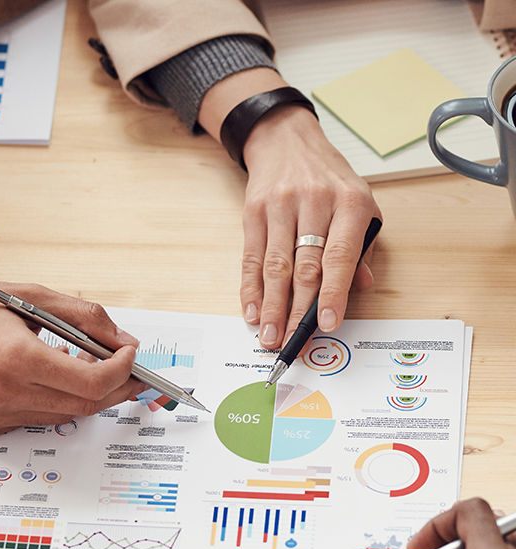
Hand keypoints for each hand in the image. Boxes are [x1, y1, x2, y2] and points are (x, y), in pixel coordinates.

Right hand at [0, 279, 145, 439]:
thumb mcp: (30, 295)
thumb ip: (85, 317)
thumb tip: (123, 341)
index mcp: (15, 357)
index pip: (92, 382)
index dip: (122, 371)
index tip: (130, 356)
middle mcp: (2, 394)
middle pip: (84, 406)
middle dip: (116, 388)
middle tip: (128, 371)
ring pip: (62, 417)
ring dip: (85, 395)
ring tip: (88, 368)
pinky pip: (33, 422)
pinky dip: (52, 403)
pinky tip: (49, 380)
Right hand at [198, 69, 379, 350]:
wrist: (287, 141)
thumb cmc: (330, 180)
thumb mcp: (360, 204)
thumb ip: (362, 248)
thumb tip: (361, 287)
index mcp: (350, 203)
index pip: (340, 256)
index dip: (333, 293)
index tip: (328, 324)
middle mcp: (315, 202)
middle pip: (304, 267)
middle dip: (297, 310)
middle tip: (292, 341)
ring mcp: (280, 205)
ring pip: (275, 266)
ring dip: (271, 306)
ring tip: (269, 335)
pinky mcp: (254, 211)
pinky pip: (251, 256)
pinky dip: (251, 288)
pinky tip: (252, 310)